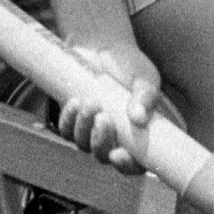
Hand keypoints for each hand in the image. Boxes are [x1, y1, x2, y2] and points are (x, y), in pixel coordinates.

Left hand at [52, 34, 165, 172]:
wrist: (104, 46)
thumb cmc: (130, 65)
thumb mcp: (145, 78)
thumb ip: (146, 96)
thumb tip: (139, 118)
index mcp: (139, 135)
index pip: (136, 164)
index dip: (127, 166)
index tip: (118, 155)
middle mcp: (116, 138)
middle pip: (105, 157)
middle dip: (101, 142)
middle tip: (104, 118)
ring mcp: (93, 131)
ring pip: (84, 145)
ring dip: (85, 127)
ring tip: (91, 102)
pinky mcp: (74, 121)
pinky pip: (67, 131)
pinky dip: (69, 120)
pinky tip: (76, 102)